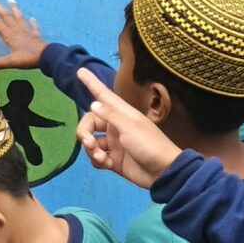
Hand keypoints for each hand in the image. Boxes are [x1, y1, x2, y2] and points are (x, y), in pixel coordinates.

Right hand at [0, 0, 47, 72]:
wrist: (48, 57)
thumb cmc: (29, 59)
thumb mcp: (11, 62)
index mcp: (10, 35)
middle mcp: (17, 31)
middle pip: (5, 16)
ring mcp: (27, 32)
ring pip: (19, 18)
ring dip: (14, 9)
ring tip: (10, 0)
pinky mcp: (36, 36)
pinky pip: (33, 27)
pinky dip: (32, 22)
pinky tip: (32, 18)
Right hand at [75, 70, 181, 188]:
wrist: (163, 172)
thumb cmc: (150, 144)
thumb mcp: (129, 127)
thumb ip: (110, 115)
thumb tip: (93, 104)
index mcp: (121, 114)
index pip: (102, 95)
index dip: (92, 83)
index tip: (80, 70)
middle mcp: (115, 126)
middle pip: (89, 123)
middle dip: (84, 133)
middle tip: (88, 143)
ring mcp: (113, 144)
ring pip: (91, 142)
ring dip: (92, 150)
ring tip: (102, 158)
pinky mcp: (113, 160)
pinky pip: (96, 157)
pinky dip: (98, 161)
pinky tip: (108, 164)